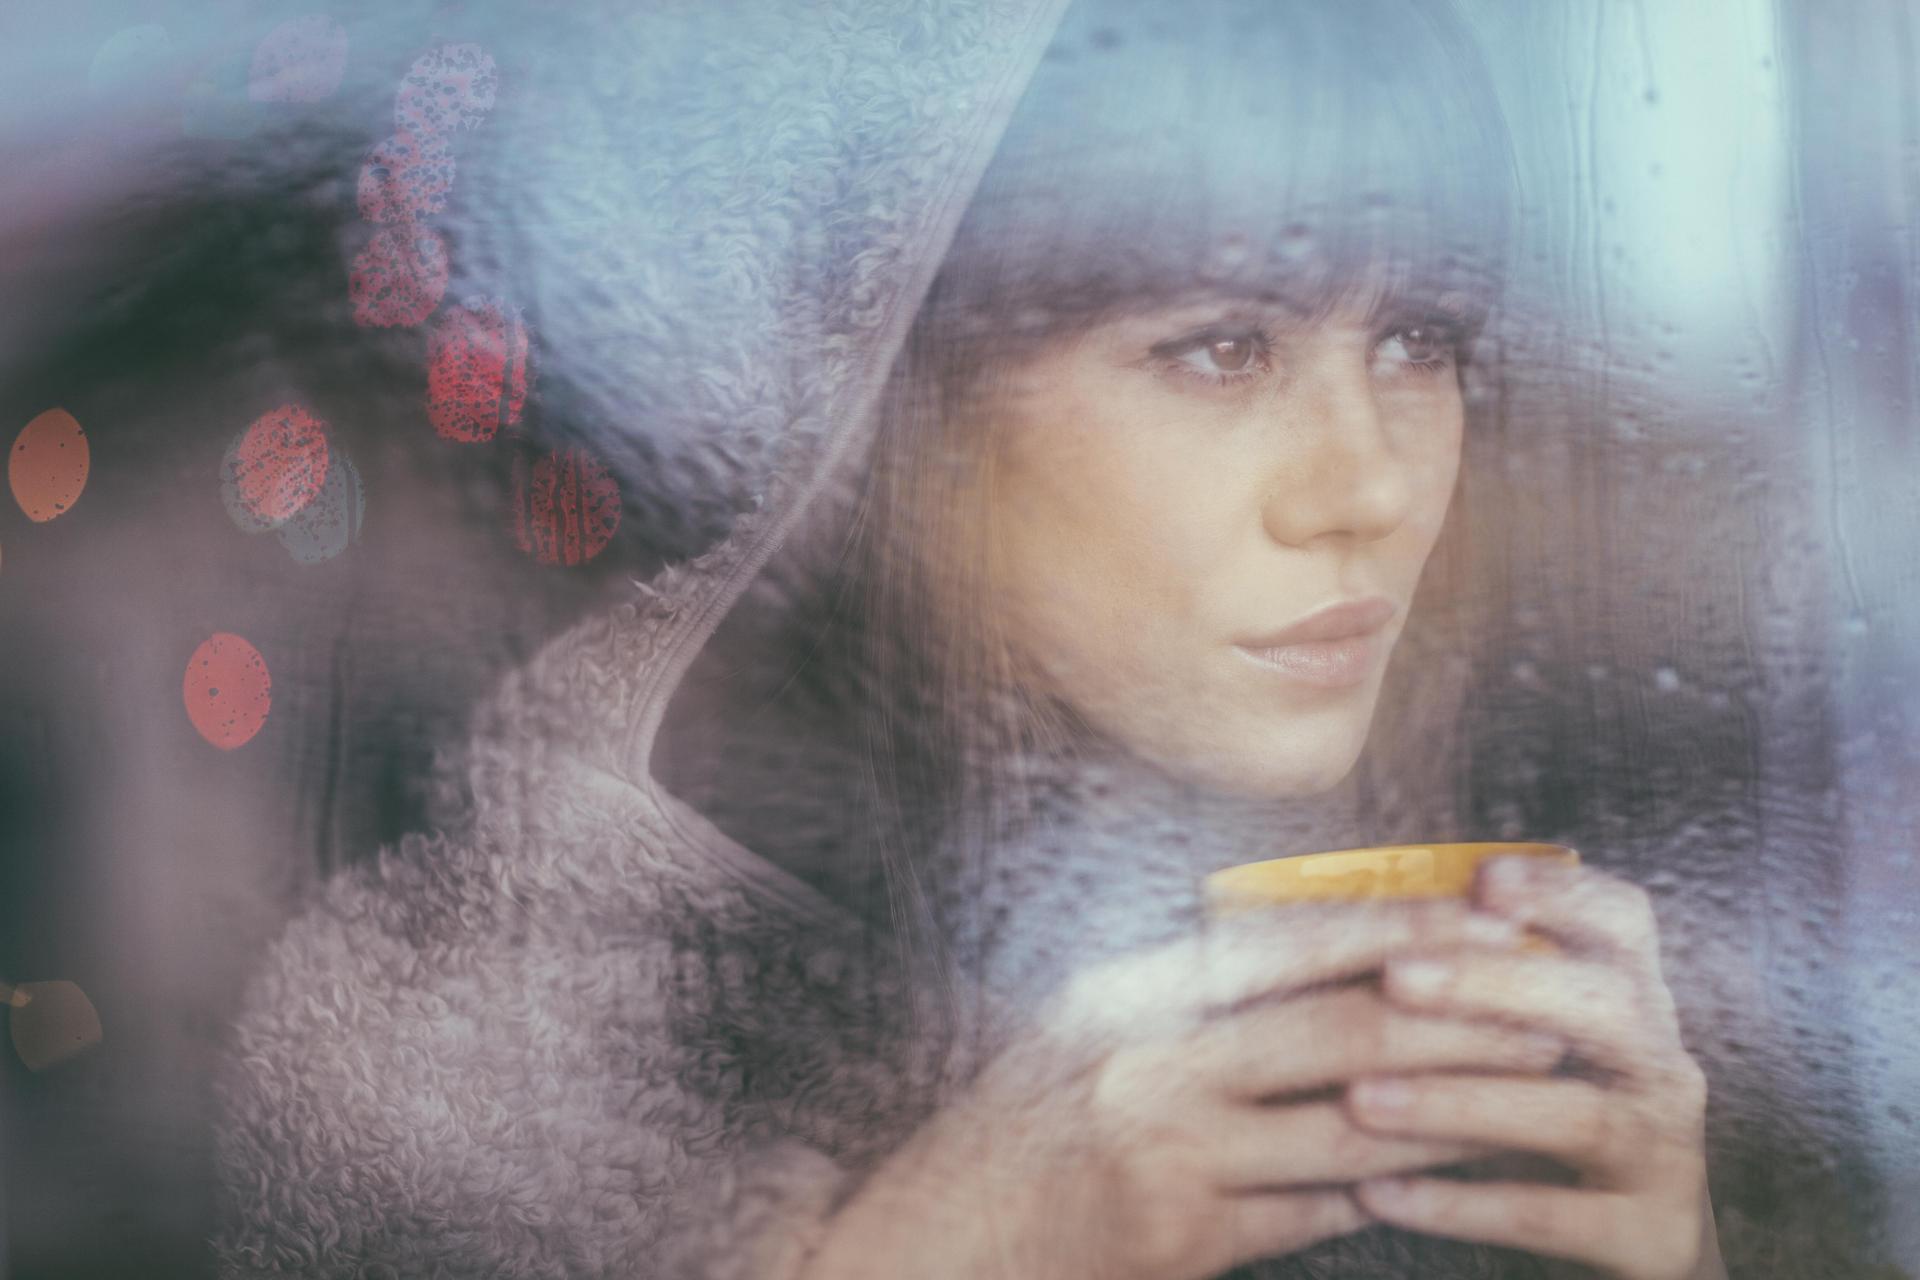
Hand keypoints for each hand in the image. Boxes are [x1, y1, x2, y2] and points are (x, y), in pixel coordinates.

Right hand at [800, 898, 1564, 1279]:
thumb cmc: (1022, 1125)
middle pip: (1339, 1032)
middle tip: (1548, 1008)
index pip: (1288, 942)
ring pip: (1347, 1126)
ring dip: (1451, 1110)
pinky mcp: (1181, 1239)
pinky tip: (1447, 1176)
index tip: (1486, 918)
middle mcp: (1145, 1060)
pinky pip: (1314, 1210)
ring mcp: (1164, 1154)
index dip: (1400, 927)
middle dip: (1458, 1018)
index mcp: (1128, 989)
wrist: (942, 1238)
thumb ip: (1191, 989)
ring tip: (1529, 1088)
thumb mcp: (1088, 1026)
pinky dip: (1388, 1190)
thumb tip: (1321, 948)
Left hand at [1344, 857, 1724, 1279]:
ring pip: (1576, 1116)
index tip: (1485, 879)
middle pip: (1604, 1004)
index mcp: (1631, 1002)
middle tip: (1396, 976)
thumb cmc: (1546, 1129)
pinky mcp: (1651, 1237)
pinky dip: (1461, 1205)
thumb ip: (1474, 986)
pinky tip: (1379, 1194)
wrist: (1637, 1248)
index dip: (1563, 892)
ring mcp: (1666, 1155)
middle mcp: (1662, 1067)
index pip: (1624, 922)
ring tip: (1359, 1099)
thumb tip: (1354, 920)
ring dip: (1460, 1102)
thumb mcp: (1526, 1044)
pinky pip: (1550, 1218)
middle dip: (1496, 984)